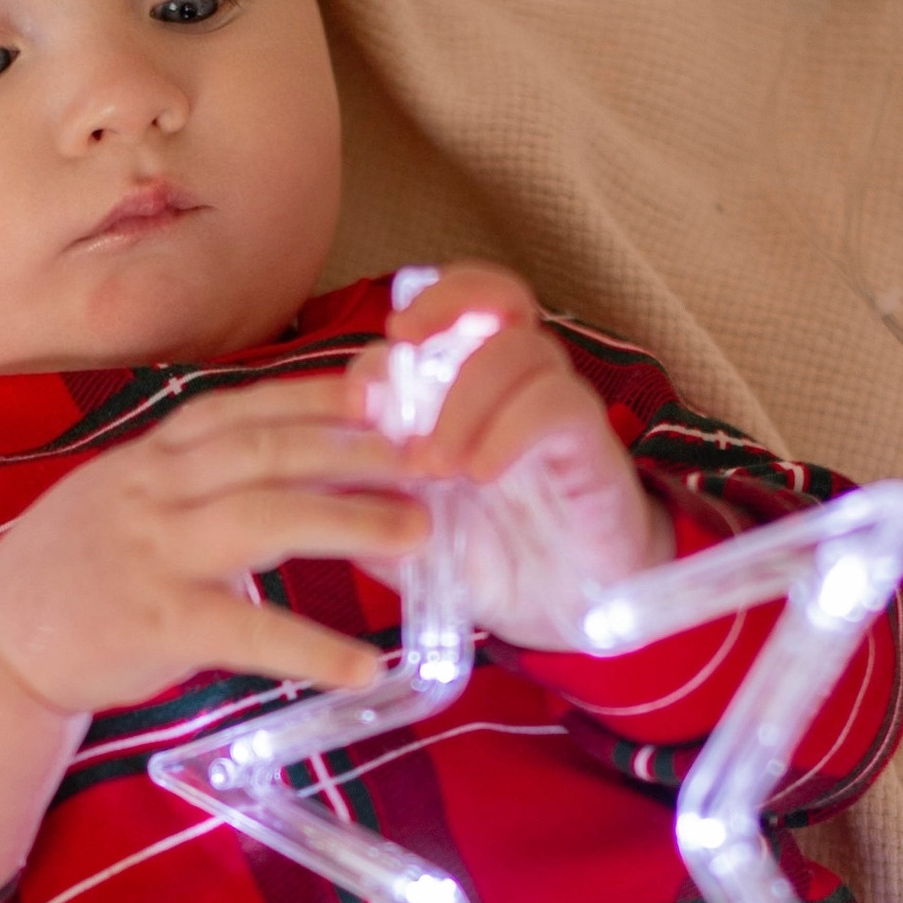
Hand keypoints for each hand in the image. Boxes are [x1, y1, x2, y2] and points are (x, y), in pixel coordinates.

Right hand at [0, 373, 427, 715]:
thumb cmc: (79, 567)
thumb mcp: (131, 495)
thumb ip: (202, 473)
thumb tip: (298, 451)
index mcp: (155, 456)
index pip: (249, 407)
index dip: (323, 392)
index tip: (390, 385)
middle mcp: (155, 490)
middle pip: (269, 450)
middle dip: (356, 448)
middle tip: (433, 456)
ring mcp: (154, 554)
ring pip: (263, 519)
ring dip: (348, 520)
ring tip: (419, 532)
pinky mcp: (155, 625)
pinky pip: (246, 633)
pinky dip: (309, 648)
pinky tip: (364, 665)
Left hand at [348, 266, 670, 643]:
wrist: (564, 609)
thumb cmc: (484, 558)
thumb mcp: (404, 530)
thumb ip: (364, 495)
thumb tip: (313, 464)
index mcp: (467, 389)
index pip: (442, 316)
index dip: (400, 331)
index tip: (359, 392)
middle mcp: (514, 385)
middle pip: (496, 294)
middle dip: (445, 303)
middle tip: (402, 342)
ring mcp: (554, 409)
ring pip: (519, 349)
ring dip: (463, 400)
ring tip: (434, 467)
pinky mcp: (589, 443)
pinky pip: (555, 403)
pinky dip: (508, 430)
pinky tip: (480, 474)